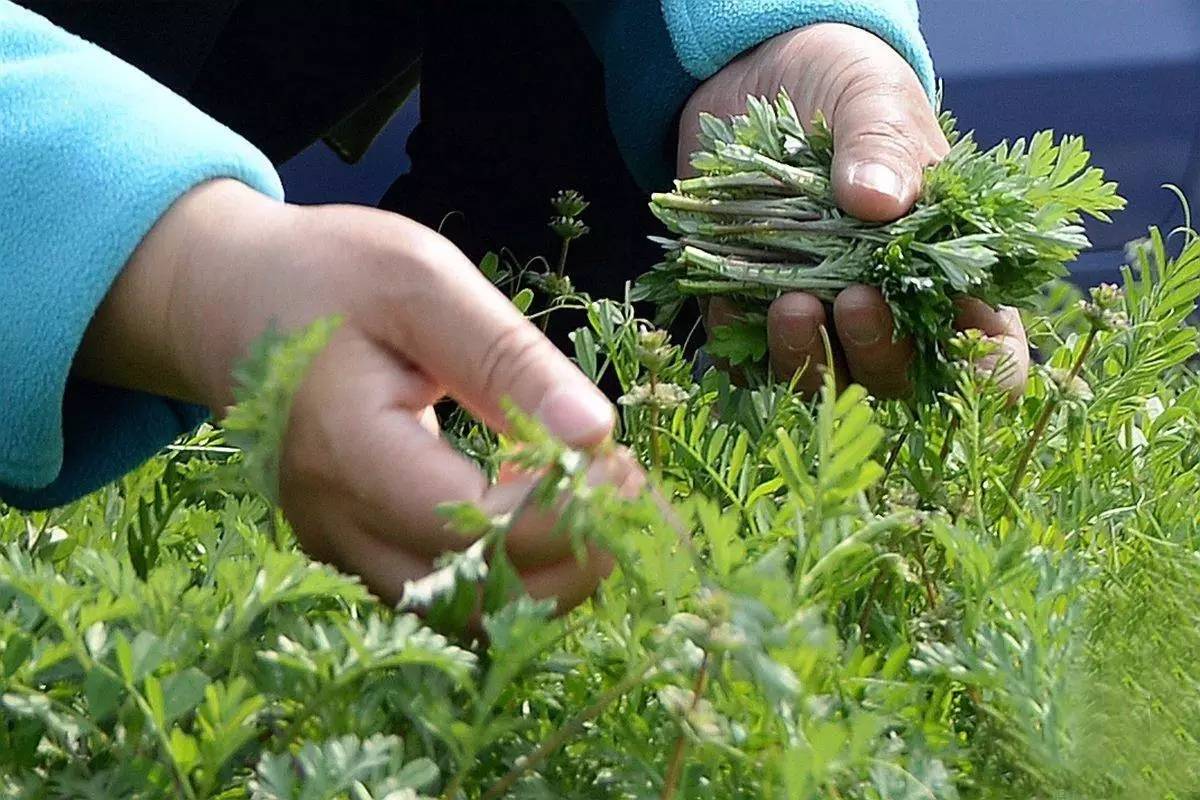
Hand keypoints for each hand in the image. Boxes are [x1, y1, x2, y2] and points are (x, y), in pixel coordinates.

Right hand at [78, 180, 643, 609]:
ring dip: (545, 576)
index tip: (622, 466)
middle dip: (571, 560)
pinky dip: (508, 571)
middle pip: (474, 602)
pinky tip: (540, 504)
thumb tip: (596, 433)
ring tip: (591, 497)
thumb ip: (507, 359)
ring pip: (463, 616)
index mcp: (348, 453)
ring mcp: (340, 547)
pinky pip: (444, 595)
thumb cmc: (327, 275)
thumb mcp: (423, 284)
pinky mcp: (355, 549)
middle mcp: (336, 524)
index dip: (565, 514)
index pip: (475, 533)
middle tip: (625, 489)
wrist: (229, 299)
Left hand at [679, 23, 1028, 397]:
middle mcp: (891, 308)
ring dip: (807, 357)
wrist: (754, 77)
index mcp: (954, 269)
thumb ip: (884, 144)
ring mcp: (821, 319)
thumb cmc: (841, 86)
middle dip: (877, 351)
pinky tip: (732, 290)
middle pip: (896, 377)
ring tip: (790, 305)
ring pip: (821, 380)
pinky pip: (747, 359)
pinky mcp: (754, 317)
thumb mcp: (873, 96)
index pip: (991, 354)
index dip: (983, 372)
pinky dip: (739, 337)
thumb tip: (880, 201)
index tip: (954, 346)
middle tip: (854, 299)